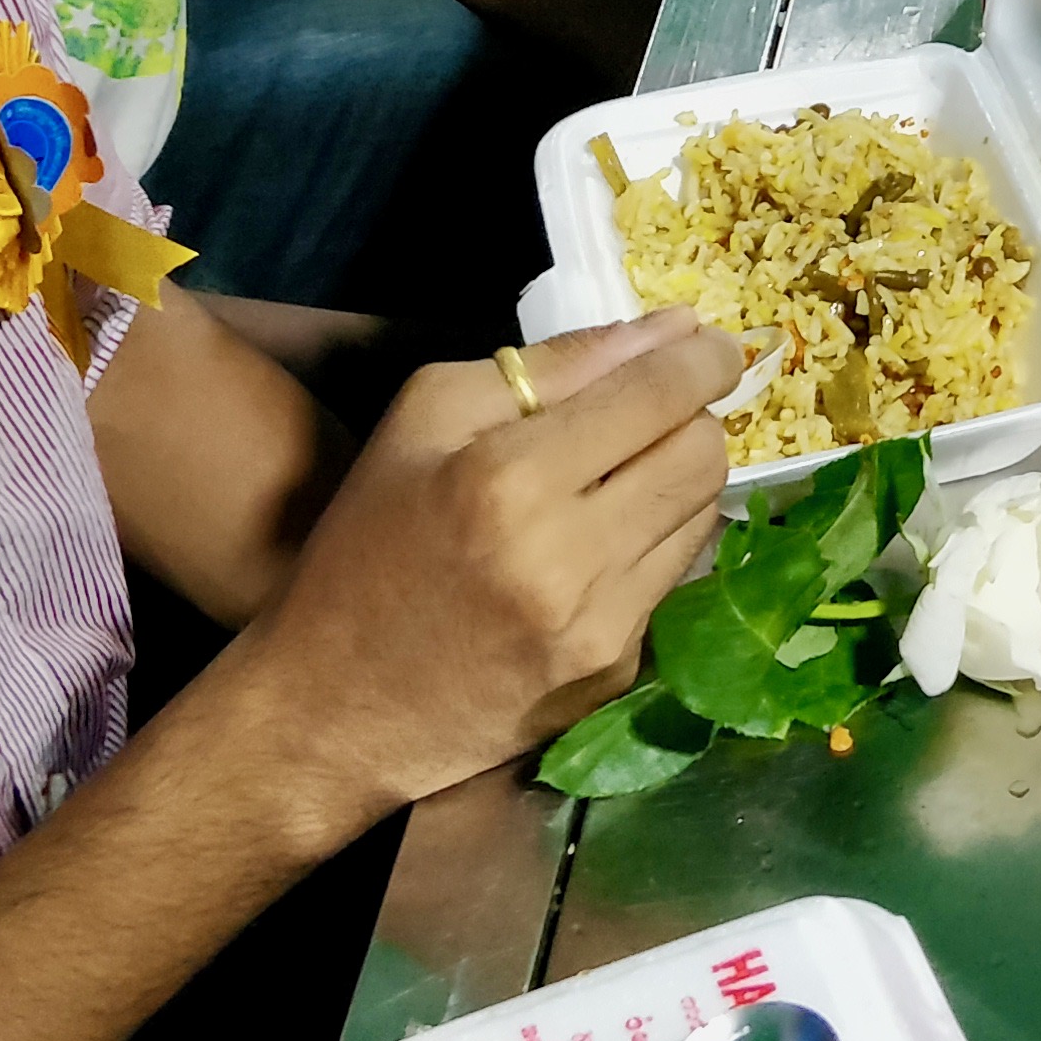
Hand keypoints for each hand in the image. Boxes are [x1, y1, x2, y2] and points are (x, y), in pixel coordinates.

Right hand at [215, 315, 737, 828]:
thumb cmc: (366, 543)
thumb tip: (671, 329)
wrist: (329, 711)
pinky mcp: (613, 674)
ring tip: (620, 478)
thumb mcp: (425, 418)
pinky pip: (678, 578)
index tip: (711, 345)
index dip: (702, 358)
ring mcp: (599, 628)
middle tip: (652, 413)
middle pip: (703, 454)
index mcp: (508, 479)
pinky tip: (602, 544)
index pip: (658, 395)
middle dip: (692, 417)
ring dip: (677, 480)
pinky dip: (657, 544)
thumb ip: (553, 363)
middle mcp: (568, 558)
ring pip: (705, 515)